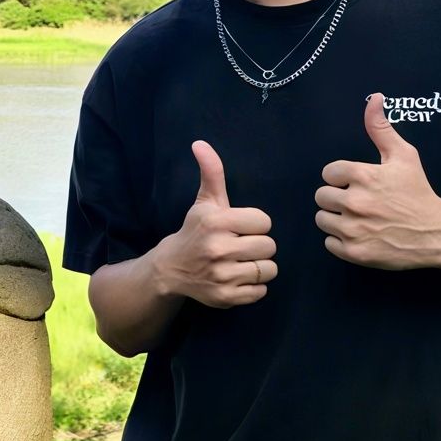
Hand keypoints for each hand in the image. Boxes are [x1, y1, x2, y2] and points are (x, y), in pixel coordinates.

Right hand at [151, 141, 276, 308]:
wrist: (171, 268)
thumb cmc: (195, 230)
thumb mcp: (204, 201)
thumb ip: (211, 172)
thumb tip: (200, 143)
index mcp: (216, 222)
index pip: (264, 221)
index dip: (255, 224)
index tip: (240, 227)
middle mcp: (218, 249)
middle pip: (269, 246)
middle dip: (259, 245)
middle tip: (242, 245)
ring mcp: (222, 275)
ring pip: (269, 269)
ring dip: (259, 266)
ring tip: (242, 261)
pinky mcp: (225, 297)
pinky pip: (261, 291)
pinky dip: (254, 286)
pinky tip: (238, 276)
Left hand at [314, 94, 440, 271]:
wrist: (437, 233)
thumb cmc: (418, 192)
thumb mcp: (403, 156)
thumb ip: (381, 128)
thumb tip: (374, 98)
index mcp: (363, 175)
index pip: (328, 173)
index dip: (341, 177)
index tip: (356, 182)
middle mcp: (355, 202)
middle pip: (321, 196)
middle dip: (336, 197)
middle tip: (357, 201)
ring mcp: (353, 229)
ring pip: (322, 219)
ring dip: (336, 218)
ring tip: (358, 218)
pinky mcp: (354, 252)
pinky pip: (329, 243)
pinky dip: (340, 241)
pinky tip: (359, 235)